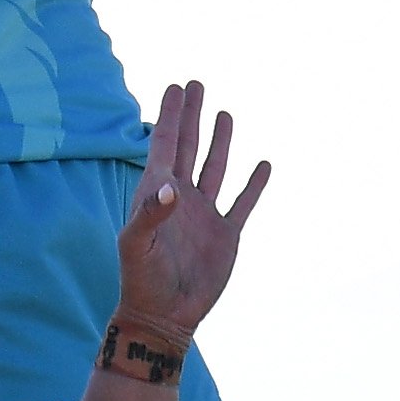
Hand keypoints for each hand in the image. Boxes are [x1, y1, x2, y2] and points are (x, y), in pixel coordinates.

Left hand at [114, 81, 270, 341]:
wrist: (164, 316)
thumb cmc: (141, 280)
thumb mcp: (136, 245)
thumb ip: (150, 213)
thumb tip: (171, 186)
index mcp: (156, 193)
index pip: (165, 144)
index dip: (170, 115)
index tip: (176, 87)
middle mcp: (181, 198)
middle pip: (189, 147)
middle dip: (192, 116)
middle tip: (196, 84)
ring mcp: (204, 215)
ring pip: (215, 168)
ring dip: (220, 141)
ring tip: (225, 113)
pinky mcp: (226, 235)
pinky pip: (243, 202)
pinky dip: (254, 184)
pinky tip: (263, 164)